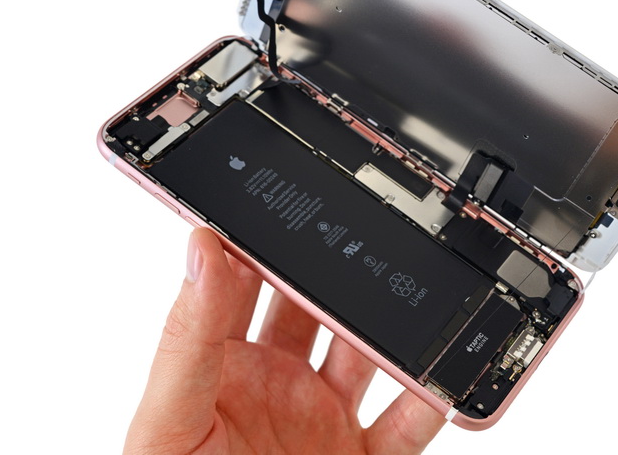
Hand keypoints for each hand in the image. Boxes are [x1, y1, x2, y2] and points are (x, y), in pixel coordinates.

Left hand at [123, 228, 444, 454]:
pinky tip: (447, 372)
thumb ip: (187, 339)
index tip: (292, 194)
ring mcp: (324, 421)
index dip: (267, 238)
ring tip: (416, 286)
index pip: (247, 281)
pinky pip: (411, 423)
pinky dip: (434, 397)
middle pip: (320, 308)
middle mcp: (278, 385)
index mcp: (224, 366)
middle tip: (369, 225)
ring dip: (393, 325)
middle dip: (341, 271)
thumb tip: (201, 249)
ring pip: (372, 355)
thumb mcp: (170, 424)